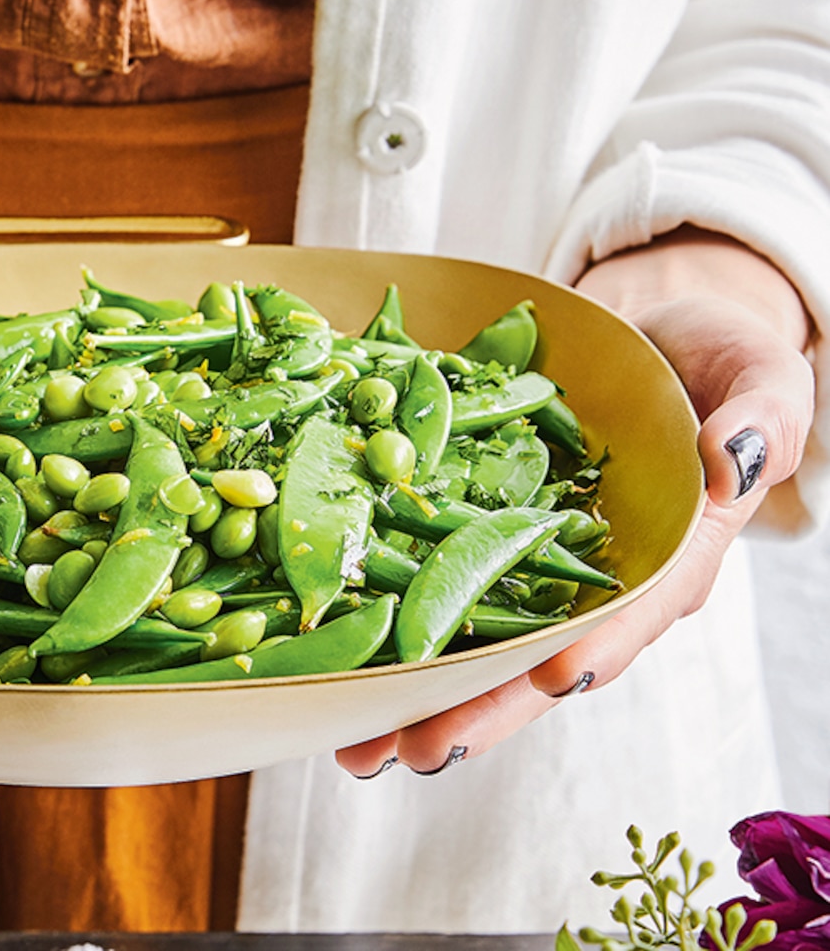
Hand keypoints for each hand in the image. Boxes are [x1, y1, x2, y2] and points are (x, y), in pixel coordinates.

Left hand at [336, 226, 814, 776]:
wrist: (649, 337)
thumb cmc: (714, 360)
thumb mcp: (755, 374)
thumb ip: (761, 418)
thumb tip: (734, 461)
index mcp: (670, 556)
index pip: (636, 610)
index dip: (600, 643)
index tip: (555, 678)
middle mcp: (593, 579)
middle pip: (534, 657)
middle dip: (478, 706)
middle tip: (414, 750)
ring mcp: (528, 561)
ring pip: (471, 640)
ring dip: (413, 692)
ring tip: (353, 742)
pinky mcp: (477, 531)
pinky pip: (428, 575)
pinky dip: (381, 613)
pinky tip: (328, 653)